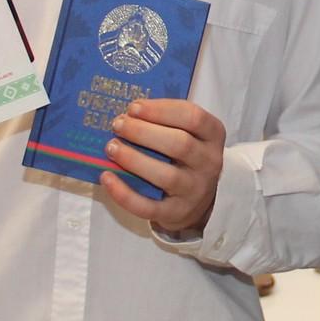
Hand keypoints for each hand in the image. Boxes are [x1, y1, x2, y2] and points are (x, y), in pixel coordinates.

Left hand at [100, 99, 225, 232]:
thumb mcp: (188, 133)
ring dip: (134, 159)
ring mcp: (194, 191)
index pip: (194, 117)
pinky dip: (124, 193)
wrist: (198, 199)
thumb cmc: (185, 157)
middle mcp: (209, 163)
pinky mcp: (176, 213)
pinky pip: (148, 206)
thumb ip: (165, 121)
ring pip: (166, 176)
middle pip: (180, 144)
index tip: (134, 107)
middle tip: (118, 125)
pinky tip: (107, 177)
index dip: (162, 110)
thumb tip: (127, 115)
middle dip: (144, 132)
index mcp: (212, 136)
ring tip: (112, 147)